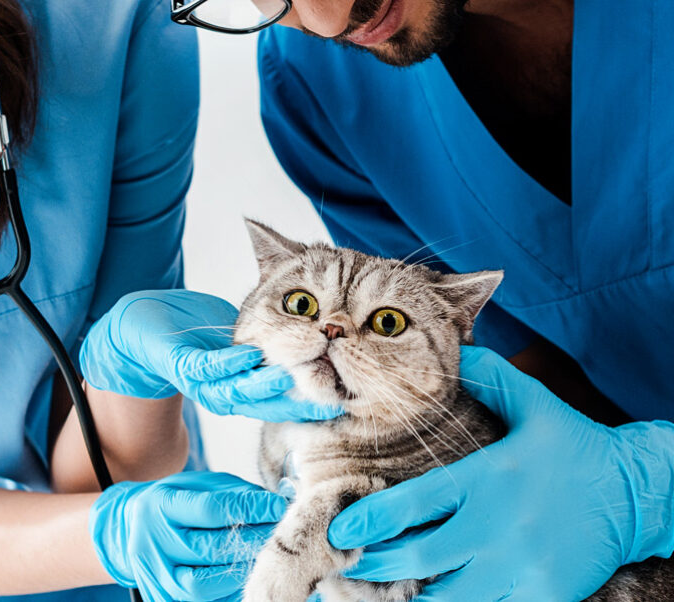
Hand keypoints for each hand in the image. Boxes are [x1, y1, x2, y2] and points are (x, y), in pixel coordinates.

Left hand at [80, 290, 341, 421]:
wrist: (145, 323)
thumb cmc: (202, 330)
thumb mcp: (252, 335)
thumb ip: (282, 340)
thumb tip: (326, 334)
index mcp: (247, 391)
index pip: (288, 403)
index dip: (316, 403)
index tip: (348, 400)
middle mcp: (228, 394)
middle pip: (269, 405)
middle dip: (299, 400)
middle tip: (330, 393)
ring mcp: (205, 382)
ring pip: (240, 390)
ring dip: (265, 384)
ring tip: (292, 376)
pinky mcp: (182, 363)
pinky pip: (208, 367)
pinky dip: (228, 362)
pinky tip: (249, 353)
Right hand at [90, 471, 285, 600]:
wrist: (133, 531)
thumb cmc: (174, 505)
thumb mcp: (196, 486)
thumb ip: (233, 494)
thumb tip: (276, 503)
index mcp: (159, 506)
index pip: (210, 509)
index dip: (248, 509)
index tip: (277, 506)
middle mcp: (152, 543)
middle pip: (210, 549)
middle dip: (252, 541)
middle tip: (280, 534)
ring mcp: (155, 576)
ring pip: (205, 584)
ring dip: (241, 572)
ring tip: (263, 557)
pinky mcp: (162, 599)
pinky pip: (206, 601)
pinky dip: (230, 590)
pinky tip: (246, 575)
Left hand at [329, 346, 673, 599]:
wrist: (640, 493)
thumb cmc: (578, 447)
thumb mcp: (536, 405)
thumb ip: (491, 379)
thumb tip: (456, 353)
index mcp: (490, 478)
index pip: (416, 503)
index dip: (371, 520)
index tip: (340, 530)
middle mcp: (502, 525)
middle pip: (421, 557)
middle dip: (377, 564)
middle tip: (350, 563)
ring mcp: (524, 564)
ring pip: (451, 595)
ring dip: (413, 595)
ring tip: (384, 589)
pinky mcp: (545, 593)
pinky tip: (432, 600)